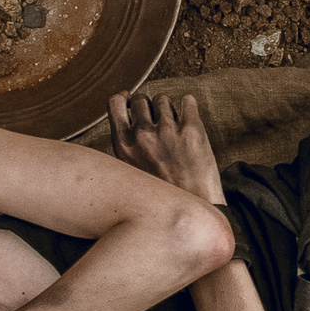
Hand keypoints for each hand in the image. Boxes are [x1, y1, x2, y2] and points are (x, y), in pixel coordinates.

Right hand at [108, 91, 223, 202]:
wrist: (194, 212)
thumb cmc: (163, 195)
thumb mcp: (131, 173)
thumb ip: (127, 146)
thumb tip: (126, 117)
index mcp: (123, 146)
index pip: (115, 102)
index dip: (124, 99)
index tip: (131, 101)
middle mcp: (142, 136)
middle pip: (141, 99)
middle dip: (149, 107)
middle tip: (158, 124)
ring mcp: (168, 131)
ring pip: (163, 100)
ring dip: (169, 110)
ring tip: (175, 131)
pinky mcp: (192, 130)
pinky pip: (187, 100)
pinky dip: (188, 107)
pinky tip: (189, 121)